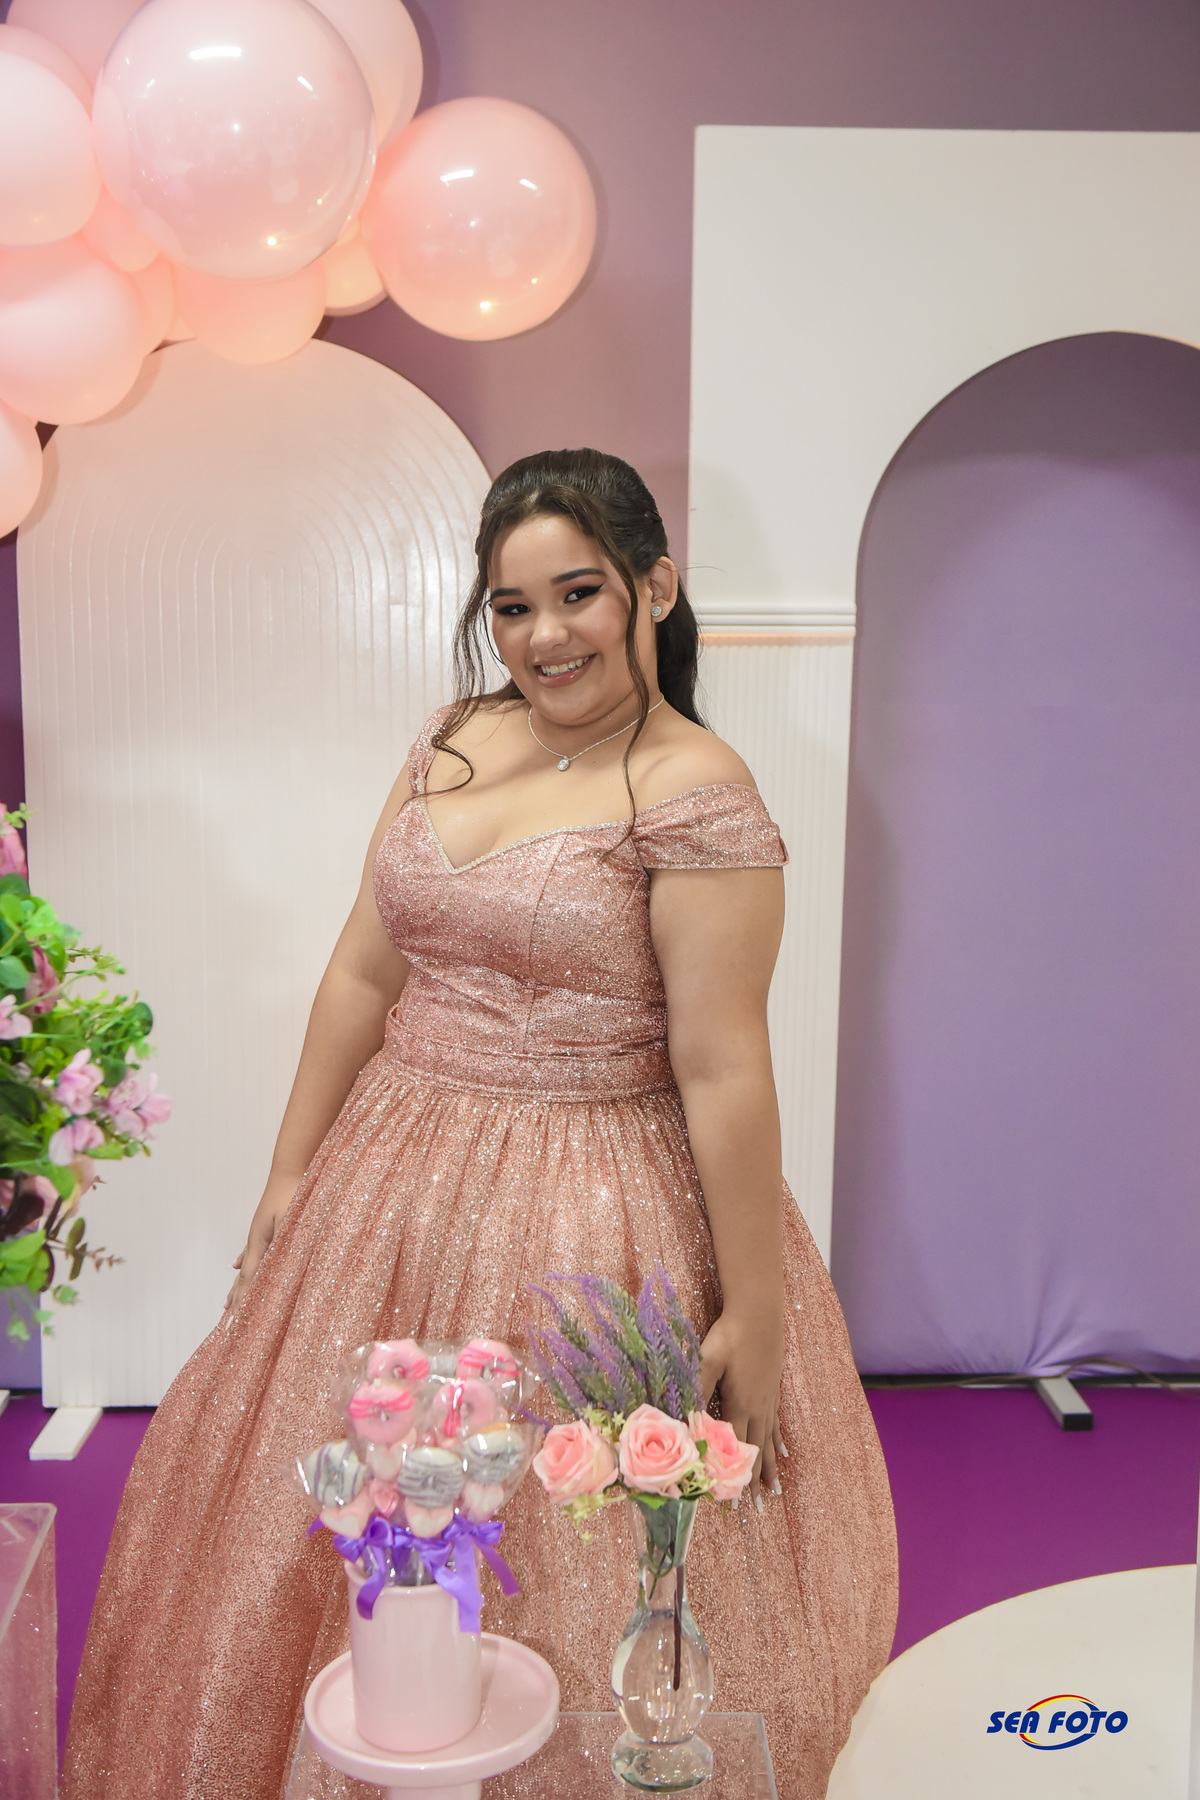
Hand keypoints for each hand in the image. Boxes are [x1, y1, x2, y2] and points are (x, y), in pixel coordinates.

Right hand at [224, 1173, 299, 1316]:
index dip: (243, 1301)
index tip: (234, 1321)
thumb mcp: (290, 1223)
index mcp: (261, 1242)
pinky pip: (252, 1249)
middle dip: (237, 1299)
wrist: (292, 1166)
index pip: (249, 1279)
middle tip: (227, 1321)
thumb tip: (271, 1270)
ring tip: (228, 1302)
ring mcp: (260, 1232)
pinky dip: (246, 1261)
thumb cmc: (295, 1193)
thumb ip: (282, 1246)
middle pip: (244, 1276)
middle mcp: (257, 1239)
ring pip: (247, 1265)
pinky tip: (237, 1264)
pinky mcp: (267, 1224)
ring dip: (239, 1285)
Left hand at [699, 1307, 784, 1499]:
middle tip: (757, 1510)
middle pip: (756, 1451)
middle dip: (754, 1481)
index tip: (733, 1503)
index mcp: (739, 1405)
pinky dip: (779, 1440)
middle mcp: (757, 1408)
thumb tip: (683, 1418)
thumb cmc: (730, 1334)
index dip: (733, 1477)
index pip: (735, 1449)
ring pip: (769, 1440)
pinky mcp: (772, 1388)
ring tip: (775, 1490)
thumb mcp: (707, 1361)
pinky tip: (785, 1451)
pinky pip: (776, 1423)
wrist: (759, 1311)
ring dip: (770, 1467)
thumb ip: (696, 1389)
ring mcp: (768, 1399)